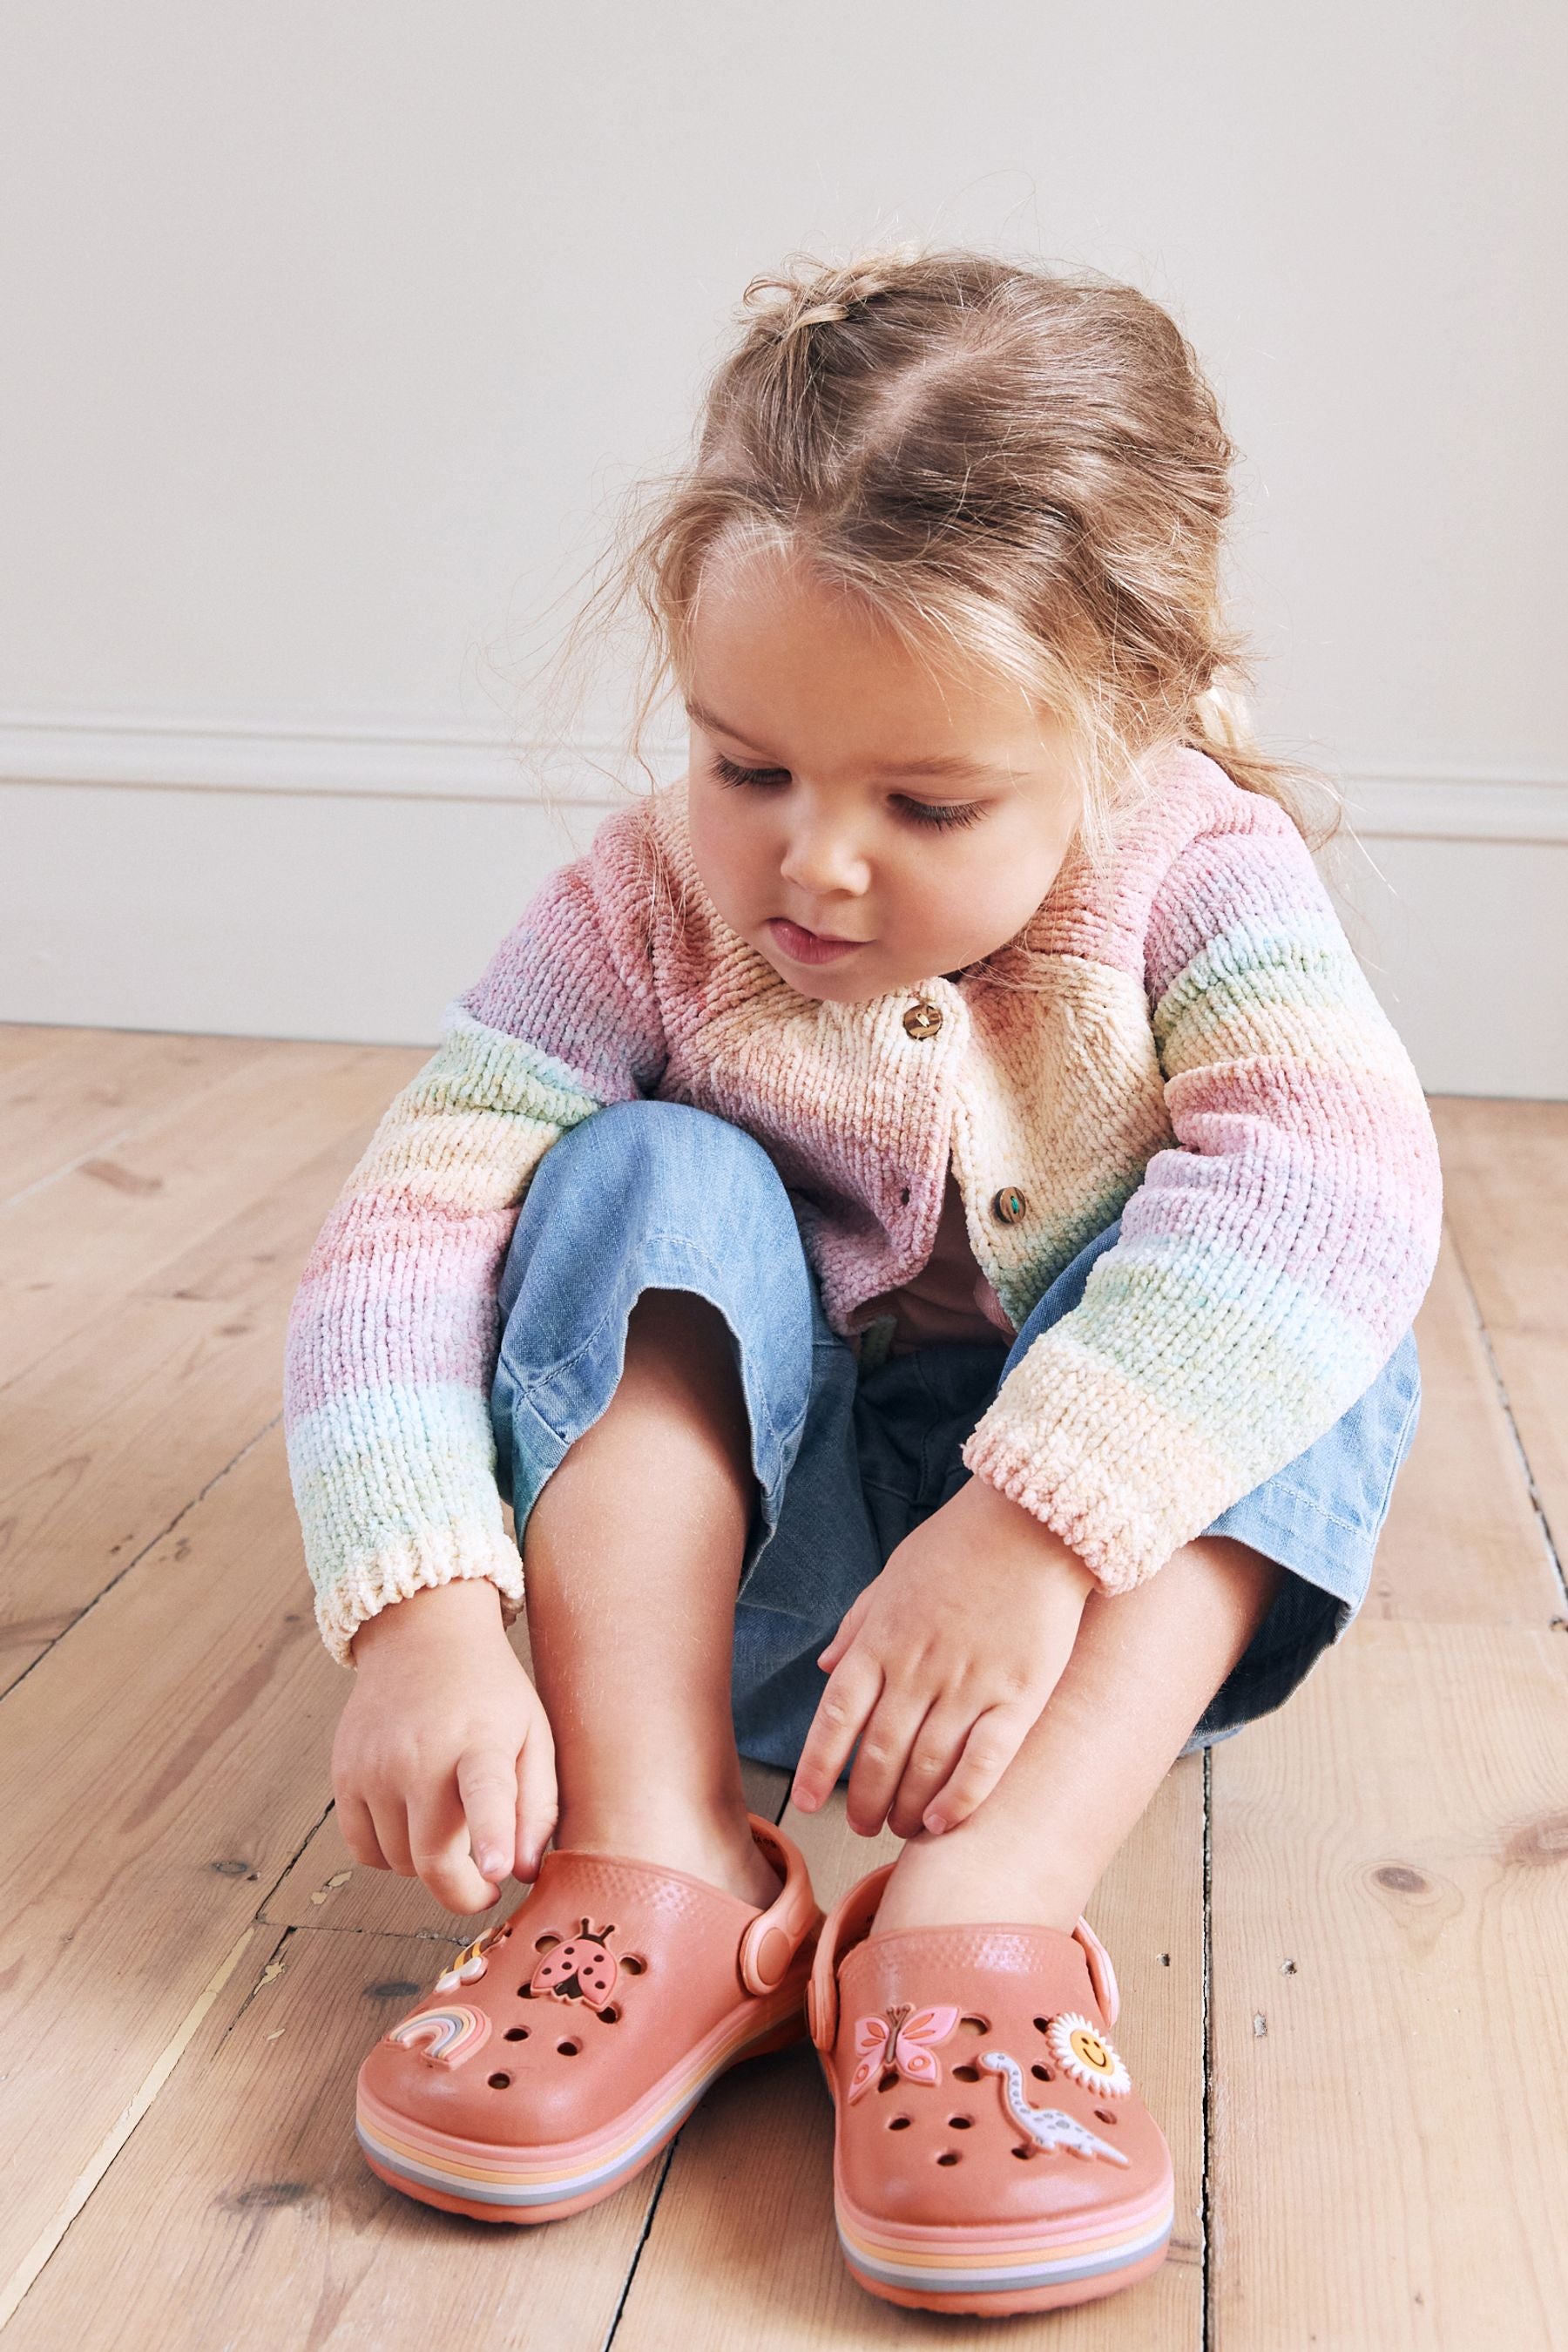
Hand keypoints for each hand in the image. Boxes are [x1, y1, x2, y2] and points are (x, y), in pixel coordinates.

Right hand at [334, 1577, 556, 1914]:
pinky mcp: (344, 1774)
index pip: (487, 1792)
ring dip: (428, 1863)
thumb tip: (522, 1873)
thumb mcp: (534, 1734)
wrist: (422, 1637)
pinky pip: (364, 1851)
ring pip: (399, 1862)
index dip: (492, 1836)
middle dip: (465, 1891)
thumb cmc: (489, 1696)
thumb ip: (538, 1807)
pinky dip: (391, 1853)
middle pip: (433, 1858)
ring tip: (451, 1822)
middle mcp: (421, 1754)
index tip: (498, 1872)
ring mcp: (375, 1766)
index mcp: (482, 1740)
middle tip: (486, 1881)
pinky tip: (413, 1820)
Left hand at [789, 1475, 1094, 1839]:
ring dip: (905, 1807)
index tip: (810, 1801)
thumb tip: (825, 1668)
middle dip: (864, 1799)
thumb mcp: (892, 1576)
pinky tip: (941, 1822)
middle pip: (878, 1752)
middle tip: (862, 1826)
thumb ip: (857, 1626)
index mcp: (882, 1640)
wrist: (1033, 1521)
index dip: (818, 1765)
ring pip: (926, 1765)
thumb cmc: (959, 1545)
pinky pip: (984, 1761)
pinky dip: (958, 1798)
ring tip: (899, 1830)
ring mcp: (969, 1684)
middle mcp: (918, 1668)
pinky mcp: (1019, 1695)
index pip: (836, 1717)